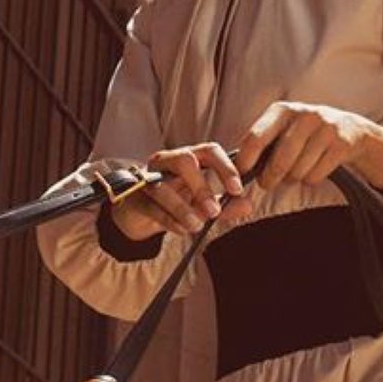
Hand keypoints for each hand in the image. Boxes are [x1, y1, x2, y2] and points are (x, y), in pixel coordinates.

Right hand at [110, 140, 253, 240]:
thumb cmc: (175, 202)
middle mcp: (168, 161)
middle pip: (185, 160)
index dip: (225, 168)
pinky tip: (181, 230)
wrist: (140, 214)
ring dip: (182, 207)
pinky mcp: (135, 197)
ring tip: (197, 226)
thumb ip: (225, 204)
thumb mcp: (203, 204)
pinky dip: (168, 219)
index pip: (210, 151)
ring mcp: (148, 177)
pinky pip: (151, 206)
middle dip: (202, 186)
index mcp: (189, 158)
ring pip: (163, 185)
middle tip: (214, 212)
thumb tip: (248, 205)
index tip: (237, 190)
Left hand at [233, 101, 382, 193]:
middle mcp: (303, 115)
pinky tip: (314, 169)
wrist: (350, 129)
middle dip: (270, 179)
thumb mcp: (283, 127)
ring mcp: (324, 129)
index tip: (241, 175)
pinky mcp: (341, 144)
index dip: (245, 161)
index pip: (255, 138)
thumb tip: (235, 169)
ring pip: (297, 172)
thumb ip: (261, 143)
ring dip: (293, 179)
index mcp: (282, 110)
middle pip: (278, 162)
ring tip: (295, 171)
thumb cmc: (305, 134)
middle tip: (267, 184)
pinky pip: (315, 176)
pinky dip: (311, 180)